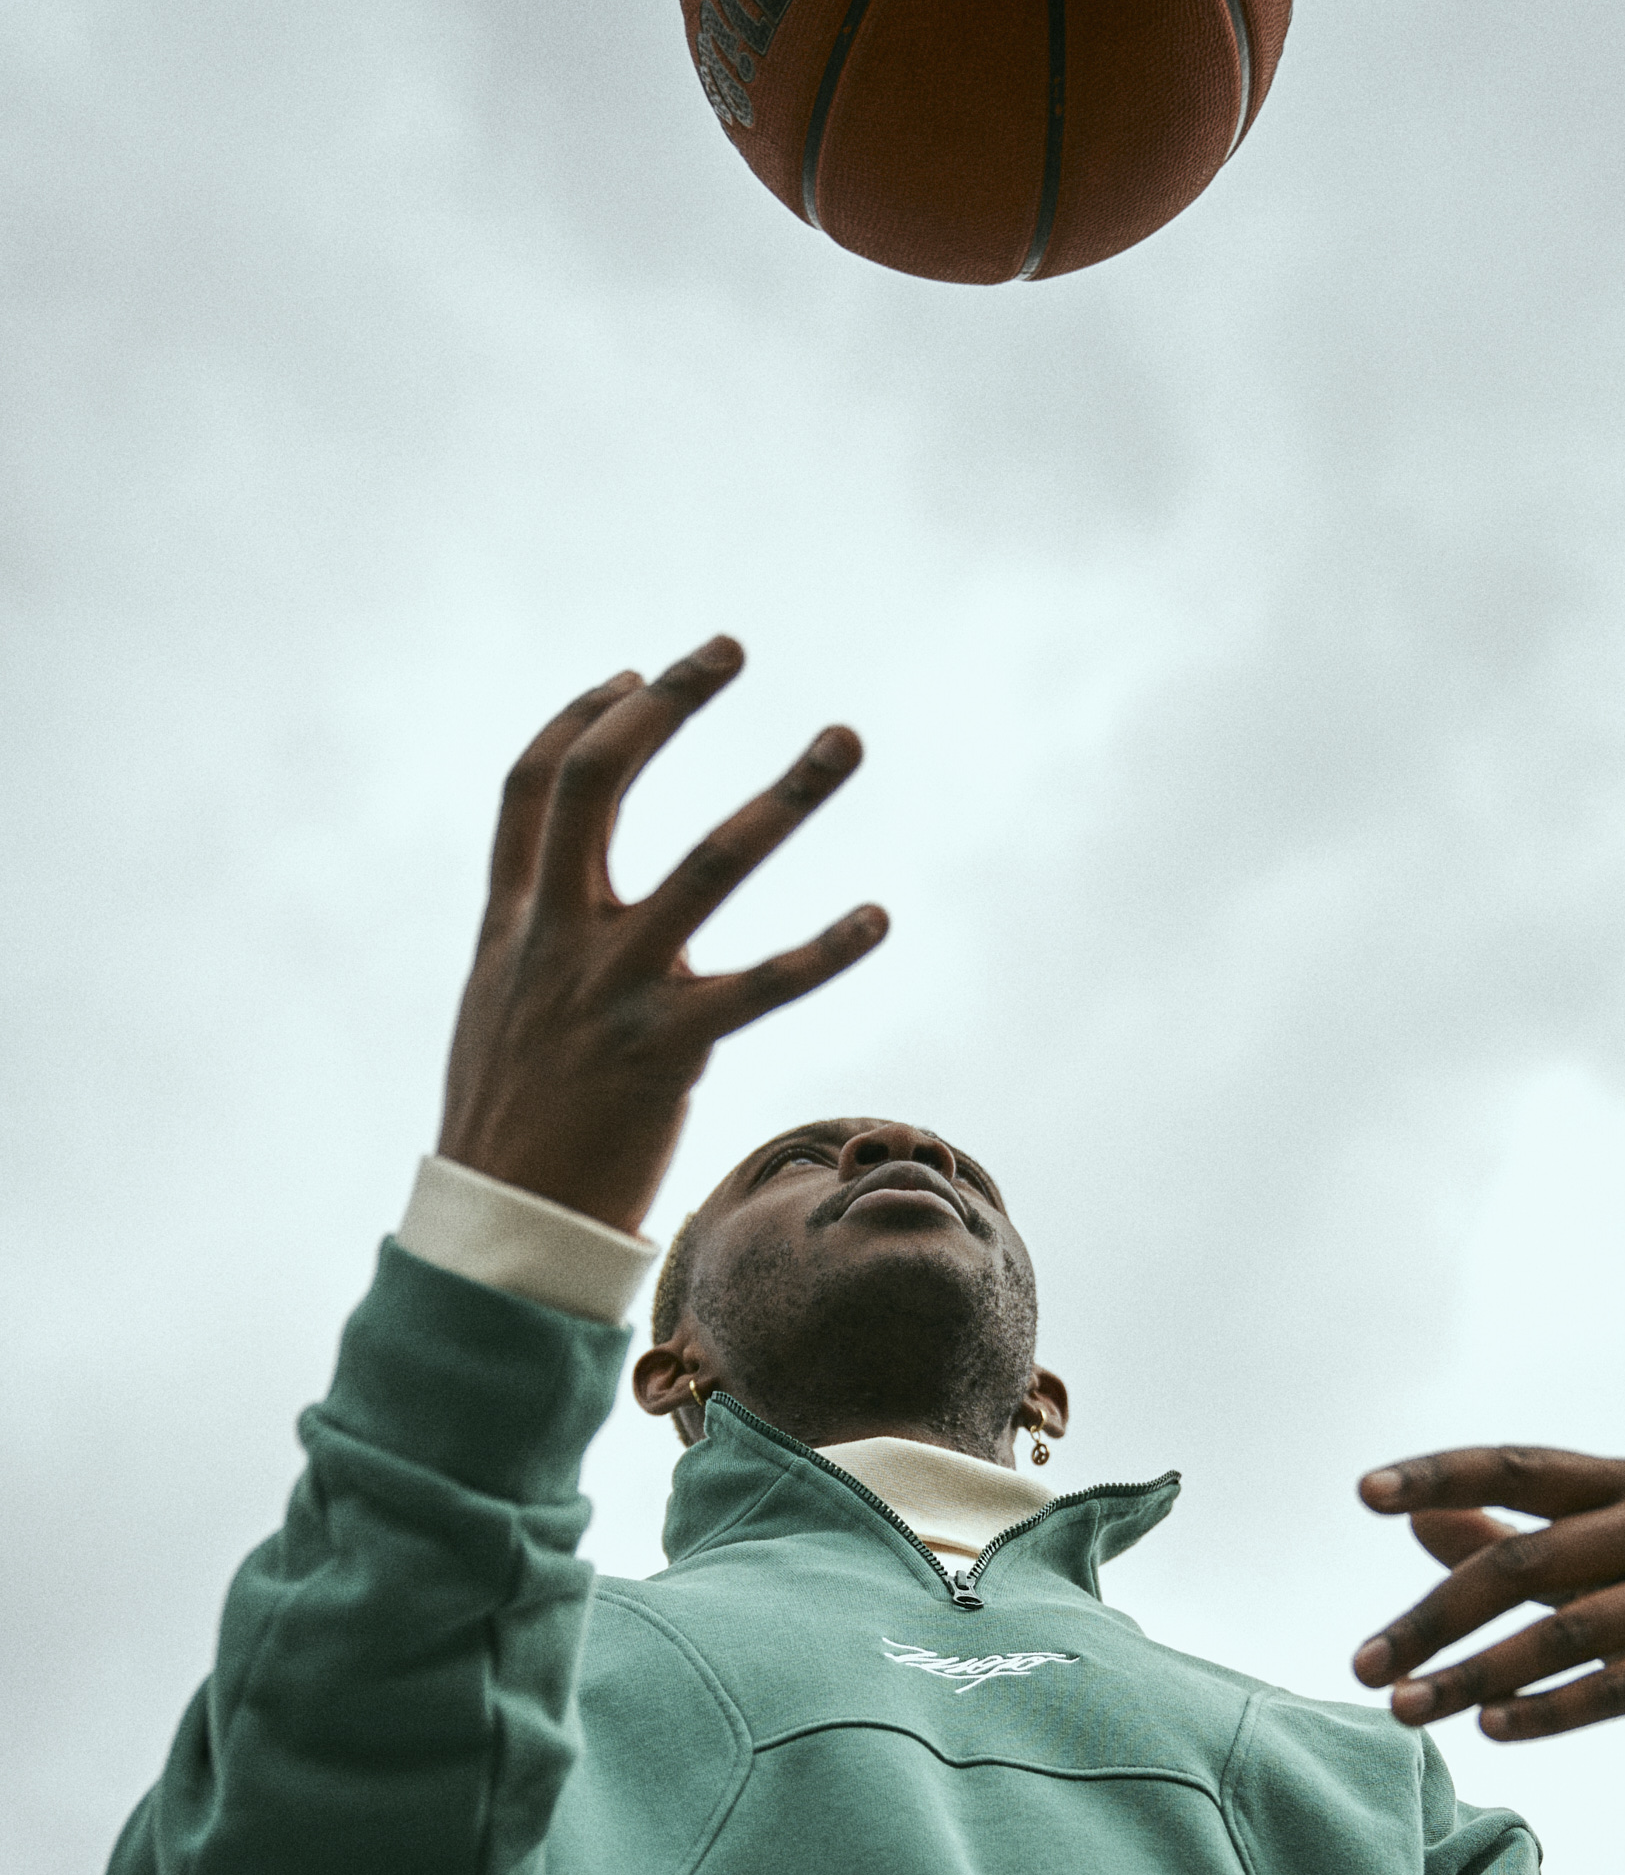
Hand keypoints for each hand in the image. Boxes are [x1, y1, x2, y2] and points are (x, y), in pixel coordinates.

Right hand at [436, 640, 884, 1234]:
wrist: (502, 1226)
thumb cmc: (507, 1123)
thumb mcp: (496, 1008)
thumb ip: (531, 938)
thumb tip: (556, 894)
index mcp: (510, 921)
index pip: (535, 784)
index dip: (584, 718)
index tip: (636, 676)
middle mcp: (556, 936)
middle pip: (602, 781)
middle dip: (668, 704)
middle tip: (730, 648)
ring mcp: (613, 990)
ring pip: (710, 863)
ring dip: (787, 792)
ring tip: (844, 739)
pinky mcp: (669, 1051)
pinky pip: (764, 989)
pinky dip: (827, 949)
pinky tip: (879, 916)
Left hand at [1351, 1447, 1624, 1754]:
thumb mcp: (1600, 1560)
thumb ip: (1510, 1540)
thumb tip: (1415, 1516)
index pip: (1518, 1467)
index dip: (1441, 1475)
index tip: (1365, 1493)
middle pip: (1526, 1564)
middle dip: (1434, 1619)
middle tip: (1365, 1665)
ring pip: (1565, 1634)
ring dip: (1475, 1677)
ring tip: (1406, 1710)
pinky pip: (1617, 1686)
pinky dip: (1547, 1710)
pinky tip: (1491, 1729)